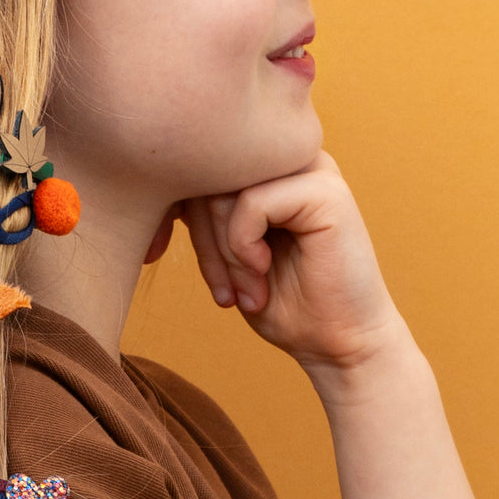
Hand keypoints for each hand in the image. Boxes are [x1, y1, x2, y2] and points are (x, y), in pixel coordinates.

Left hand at [173, 151, 409, 375]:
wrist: (340, 343)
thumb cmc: (284, 301)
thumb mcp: (224, 249)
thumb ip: (201, 208)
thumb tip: (158, 180)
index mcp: (270, 163)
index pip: (199, 166)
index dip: (182, 220)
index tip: (204, 274)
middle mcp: (291, 155)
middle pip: (208, 174)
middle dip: (203, 240)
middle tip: (226, 291)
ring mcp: (312, 168)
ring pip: (224, 187)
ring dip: (223, 250)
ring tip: (246, 289)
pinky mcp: (325, 191)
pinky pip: (251, 203)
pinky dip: (242, 246)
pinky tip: (263, 271)